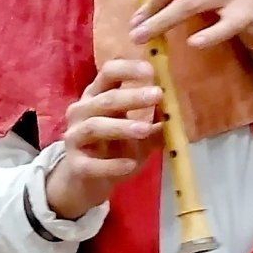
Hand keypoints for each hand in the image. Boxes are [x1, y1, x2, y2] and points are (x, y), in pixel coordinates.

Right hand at [45, 57, 163, 221]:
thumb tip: (177, 111)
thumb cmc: (114, 151)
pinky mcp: (75, 165)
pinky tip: (129, 165)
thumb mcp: (138, 135)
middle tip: (158, 95)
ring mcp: (75, 137)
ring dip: (121, 127)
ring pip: (95, 126)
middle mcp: (82, 112)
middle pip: (106, 99)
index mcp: (97, 97)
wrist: (86, 183)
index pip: (108, 73)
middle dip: (132, 97)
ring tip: (145, 130)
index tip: (151, 71)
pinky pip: (91, 164)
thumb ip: (155, 122)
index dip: (128, 69)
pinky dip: (111, 164)